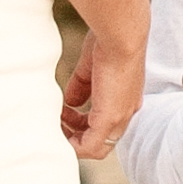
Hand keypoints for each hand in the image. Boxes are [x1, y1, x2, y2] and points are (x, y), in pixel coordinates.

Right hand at [62, 30, 144, 159]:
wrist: (121, 35)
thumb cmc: (109, 40)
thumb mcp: (92, 68)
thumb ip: (82, 86)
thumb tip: (71, 102)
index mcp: (126, 99)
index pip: (106, 122)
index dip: (83, 122)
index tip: (65, 111)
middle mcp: (126, 112)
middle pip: (101, 139)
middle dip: (76, 135)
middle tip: (57, 121)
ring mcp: (120, 118)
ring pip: (96, 148)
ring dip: (72, 142)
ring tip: (55, 125)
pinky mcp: (109, 119)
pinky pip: (89, 147)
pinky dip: (72, 145)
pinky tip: (58, 129)